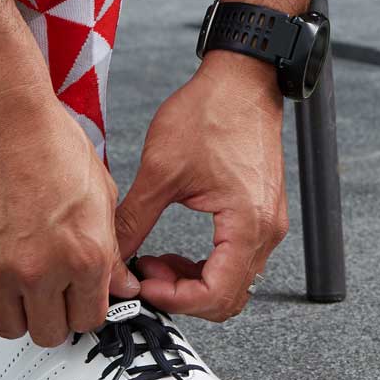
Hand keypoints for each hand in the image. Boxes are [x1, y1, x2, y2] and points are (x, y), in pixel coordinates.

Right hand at [0, 83, 137, 346]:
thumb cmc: (52, 143)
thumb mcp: (100, 194)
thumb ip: (110, 250)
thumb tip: (121, 285)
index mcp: (84, 256)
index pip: (90, 320)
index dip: (87, 310)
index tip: (81, 299)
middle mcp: (40, 271)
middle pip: (49, 334)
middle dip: (54, 318)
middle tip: (52, 295)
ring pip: (8, 327)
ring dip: (18, 310)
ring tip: (22, 282)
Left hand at [114, 51, 288, 320]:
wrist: (243, 79)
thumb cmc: (212, 112)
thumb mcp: (161, 169)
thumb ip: (134, 220)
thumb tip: (112, 256)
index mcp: (247, 224)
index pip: (216, 295)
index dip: (174, 299)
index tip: (142, 284)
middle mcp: (265, 230)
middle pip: (228, 298)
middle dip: (182, 295)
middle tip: (145, 275)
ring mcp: (267, 223)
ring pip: (232, 282)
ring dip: (192, 283)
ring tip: (154, 261)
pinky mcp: (260, 214)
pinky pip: (236, 260)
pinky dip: (205, 266)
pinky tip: (175, 250)